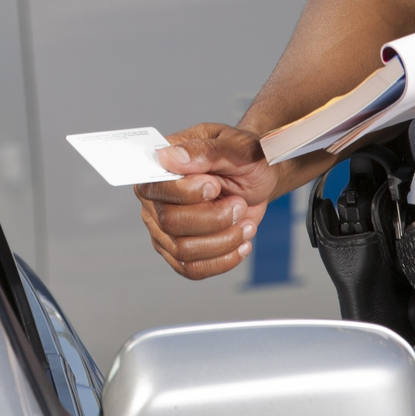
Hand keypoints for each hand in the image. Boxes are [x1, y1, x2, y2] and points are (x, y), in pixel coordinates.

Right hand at [136, 124, 287, 280]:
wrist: (259, 178)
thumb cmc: (244, 157)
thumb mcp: (235, 146)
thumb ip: (204, 151)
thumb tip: (167, 156)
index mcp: (162, 167)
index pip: (155, 188)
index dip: (186, 193)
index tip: (214, 186)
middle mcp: (156, 200)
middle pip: (170, 222)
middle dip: (214, 218)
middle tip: (239, 204)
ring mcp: (165, 228)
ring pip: (183, 250)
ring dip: (223, 240)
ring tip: (245, 223)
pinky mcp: (180, 251)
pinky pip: (192, 269)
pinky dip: (222, 260)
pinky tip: (242, 244)